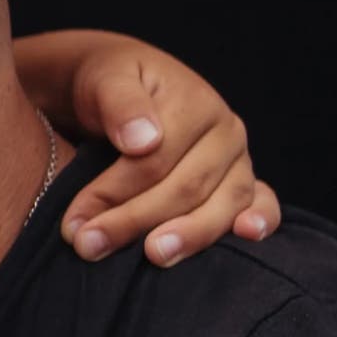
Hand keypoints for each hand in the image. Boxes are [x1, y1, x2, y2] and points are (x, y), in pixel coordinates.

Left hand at [11, 30, 281, 263]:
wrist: (121, 87)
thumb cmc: (109, 86)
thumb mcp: (104, 80)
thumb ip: (120, 103)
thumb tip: (144, 141)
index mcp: (195, 103)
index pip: (155, 160)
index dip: (114, 193)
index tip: (75, 223)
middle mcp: (225, 133)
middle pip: (186, 188)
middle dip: (135, 222)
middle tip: (90, 247)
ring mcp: (238, 160)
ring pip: (222, 205)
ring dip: (189, 236)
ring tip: (155, 256)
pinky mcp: (242, 184)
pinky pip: (262, 203)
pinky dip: (260, 221)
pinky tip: (246, 236)